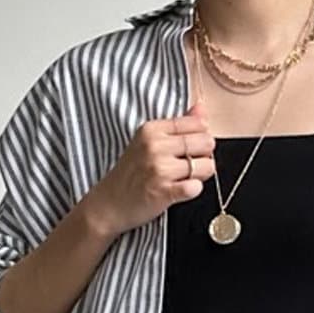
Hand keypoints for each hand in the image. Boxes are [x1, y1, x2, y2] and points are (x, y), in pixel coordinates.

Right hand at [84, 103, 214, 238]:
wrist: (108, 204)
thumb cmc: (130, 173)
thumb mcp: (147, 141)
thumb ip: (177, 125)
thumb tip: (202, 108)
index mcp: (152, 129)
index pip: (196, 123)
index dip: (202, 137)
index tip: (193, 147)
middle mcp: (155, 146)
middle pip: (205, 143)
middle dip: (205, 155)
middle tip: (193, 164)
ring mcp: (160, 169)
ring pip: (205, 166)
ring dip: (202, 174)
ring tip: (186, 178)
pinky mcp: (164, 192)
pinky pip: (196, 187)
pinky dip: (194, 190)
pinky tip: (183, 190)